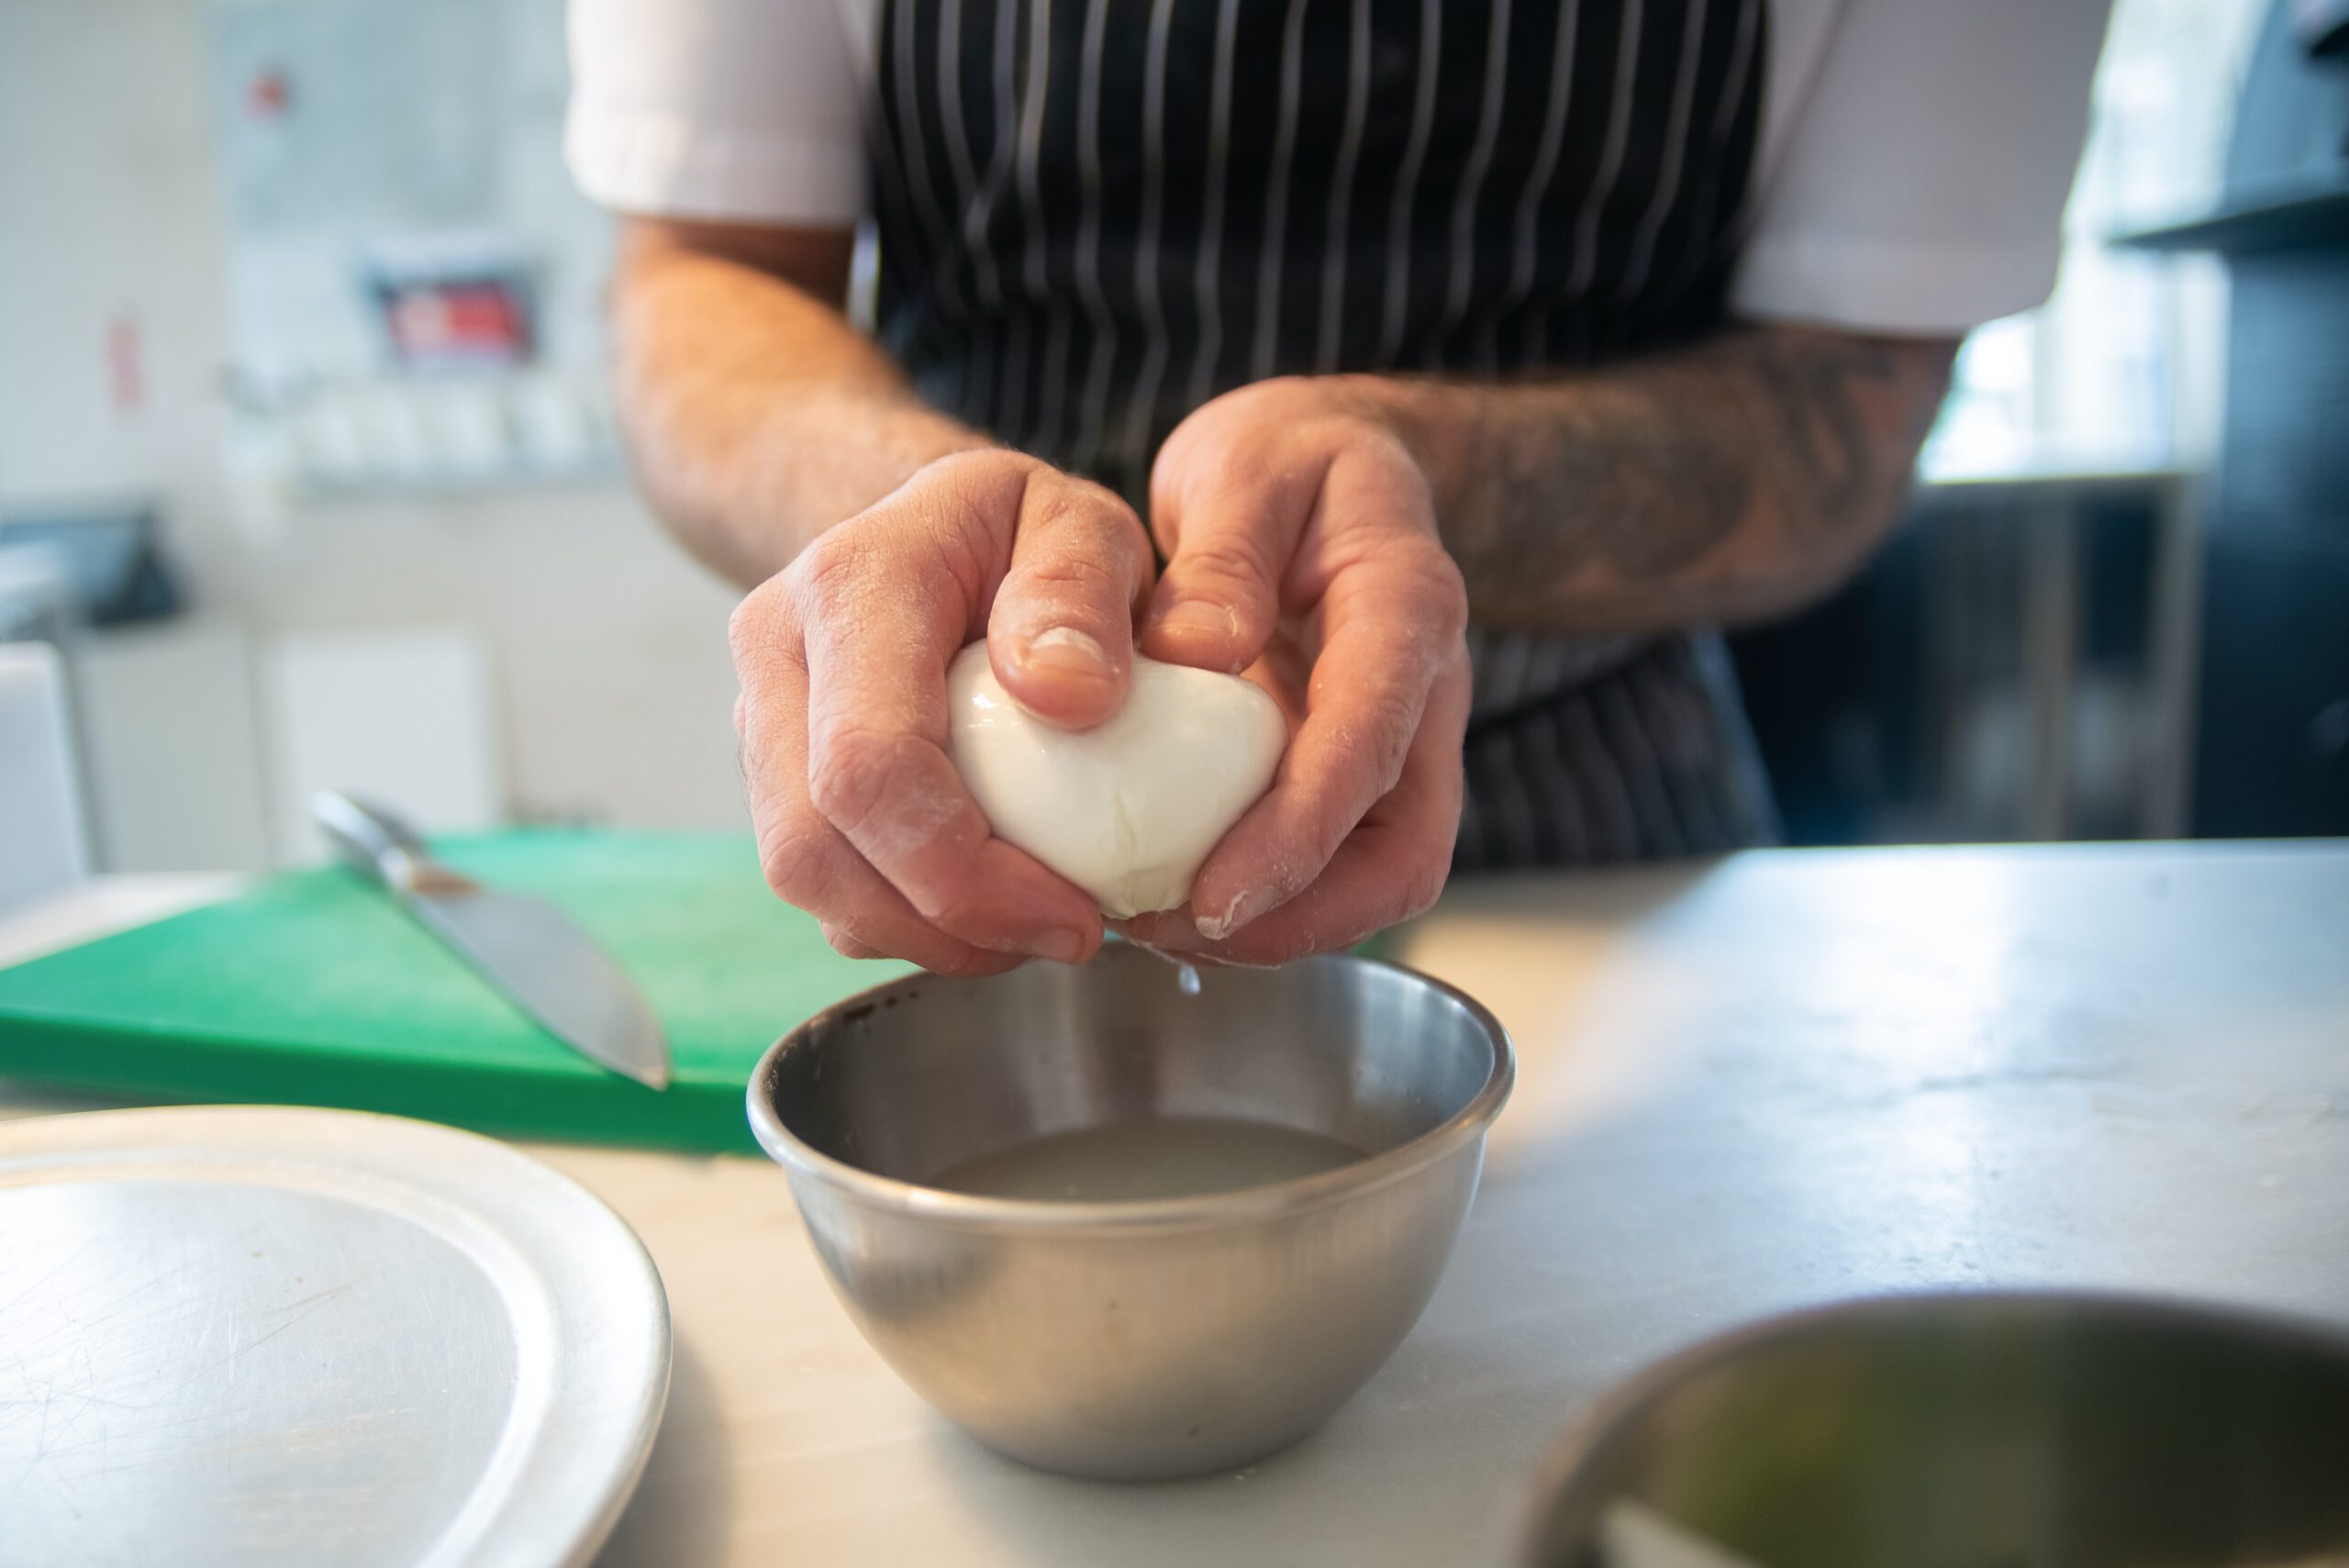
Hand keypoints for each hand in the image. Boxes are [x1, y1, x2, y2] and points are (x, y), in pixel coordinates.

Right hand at [729, 448, 1156, 973]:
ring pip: (808, 881)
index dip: (964, 872)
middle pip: (814, 848)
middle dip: (943, 926)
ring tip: (1034, 922)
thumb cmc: (1020, 532)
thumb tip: (1065, 696)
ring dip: (925, 936)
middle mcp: (777, 654)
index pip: (869, 763)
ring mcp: (762, 720)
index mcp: (850, 585)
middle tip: (1066, 935)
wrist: (939, 527)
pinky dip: (905, 922)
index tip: (1074, 914)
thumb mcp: (1083, 523)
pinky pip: (823, 885)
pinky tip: (989, 900)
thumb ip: (1082, 589)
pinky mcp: (777, 776)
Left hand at [1118, 376, 1471, 965]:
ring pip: (1375, 878)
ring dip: (1279, 926)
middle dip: (1301, 917)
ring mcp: (1397, 744)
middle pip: (1403, 853)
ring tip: (1159, 929)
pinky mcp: (1355, 775)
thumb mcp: (1248, 466)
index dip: (1302, 832)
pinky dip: (1261, 900)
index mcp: (1407, 607)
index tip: (1218, 895)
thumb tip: (1197, 655)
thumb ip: (1226, 556)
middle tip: (1178, 933)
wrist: (1338, 465)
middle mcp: (1422, 693)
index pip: (1374, 740)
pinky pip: (1329, 864)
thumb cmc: (1292, 460)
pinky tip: (1168, 897)